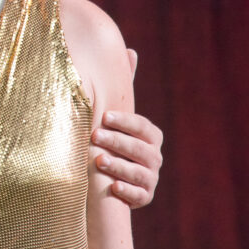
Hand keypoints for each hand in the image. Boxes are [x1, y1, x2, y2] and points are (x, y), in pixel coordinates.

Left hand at [92, 51, 163, 207]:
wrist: (104, 174)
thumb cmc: (109, 137)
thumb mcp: (115, 114)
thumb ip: (122, 87)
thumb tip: (130, 50)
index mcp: (150, 136)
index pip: (143, 127)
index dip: (125, 122)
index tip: (103, 116)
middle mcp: (154, 157)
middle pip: (141, 149)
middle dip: (118, 142)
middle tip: (94, 137)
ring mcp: (150, 178)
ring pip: (141, 173)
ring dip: (119, 166)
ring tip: (98, 161)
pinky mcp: (143, 198)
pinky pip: (140, 196)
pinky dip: (127, 192)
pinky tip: (112, 188)